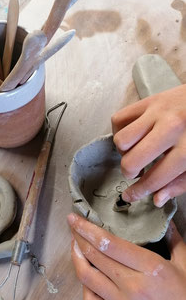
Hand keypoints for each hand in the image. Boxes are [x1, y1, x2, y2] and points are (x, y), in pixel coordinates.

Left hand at [67, 213, 185, 299]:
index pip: (109, 243)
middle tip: (73, 225)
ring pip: (88, 277)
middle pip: (95, 256)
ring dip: (76, 258)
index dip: (87, 228)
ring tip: (75, 245)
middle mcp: (133, 287)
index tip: (76, 218)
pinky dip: (84, 286)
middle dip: (78, 236)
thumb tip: (166, 221)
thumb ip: (174, 240)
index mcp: (150, 268)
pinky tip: (85, 275)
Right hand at [111, 84, 185, 206]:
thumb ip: (181, 183)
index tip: (130, 196)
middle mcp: (170, 130)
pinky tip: (131, 136)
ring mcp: (157, 112)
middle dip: (129, 173)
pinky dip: (119, 130)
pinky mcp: (149, 101)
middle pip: (131, 160)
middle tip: (136, 172)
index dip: (139, 191)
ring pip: (121, 139)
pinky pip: (119, 118)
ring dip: (124, 151)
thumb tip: (157, 199)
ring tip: (134, 152)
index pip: (155, 178)